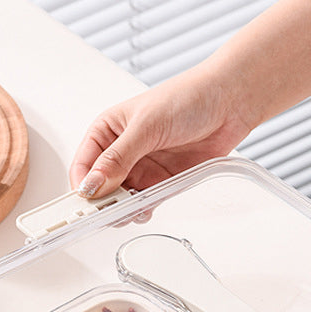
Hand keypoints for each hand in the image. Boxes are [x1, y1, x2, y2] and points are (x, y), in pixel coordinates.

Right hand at [68, 65, 253, 198]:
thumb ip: (117, 158)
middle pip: (100, 188)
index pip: (83, 166)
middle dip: (102, 203)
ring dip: (122, 210)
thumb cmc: (187, 98)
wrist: (229, 103)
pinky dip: (142, 211)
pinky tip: (144, 210)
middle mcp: (121, 152)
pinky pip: (145, 204)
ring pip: (121, 200)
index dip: (82, 186)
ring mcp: (142, 169)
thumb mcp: (146, 126)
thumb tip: (92, 184)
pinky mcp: (162, 182)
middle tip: (107, 213)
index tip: (85, 204)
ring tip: (128, 211)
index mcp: (107, 132)